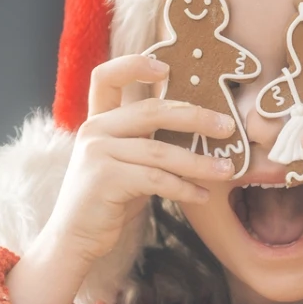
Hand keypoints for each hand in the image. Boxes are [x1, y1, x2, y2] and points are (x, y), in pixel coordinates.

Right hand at [7, 55, 235, 303]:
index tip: (167, 67)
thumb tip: (199, 129)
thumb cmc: (109, 202)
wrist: (75, 239)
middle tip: (227, 127)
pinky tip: (203, 195)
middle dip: (195, 117)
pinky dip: (184, 188)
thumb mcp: (128, 164)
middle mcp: (94, 130)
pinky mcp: (104, 179)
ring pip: (160, 151)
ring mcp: (97, 153)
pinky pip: (156, 179)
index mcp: (98, 121)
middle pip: (151, 110)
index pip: (106, 76)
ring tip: (226, 171)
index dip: (134, 64)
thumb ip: (148, 143)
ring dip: (198, 162)